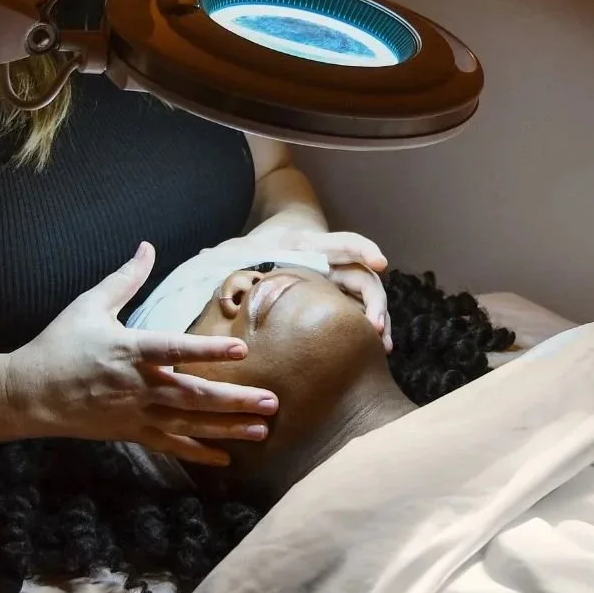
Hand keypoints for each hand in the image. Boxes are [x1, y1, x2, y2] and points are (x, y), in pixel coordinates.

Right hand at [3, 242, 278, 466]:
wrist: (29, 394)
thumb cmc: (59, 343)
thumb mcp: (90, 304)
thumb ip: (125, 278)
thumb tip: (147, 247)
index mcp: (129, 350)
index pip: (175, 349)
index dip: (208, 349)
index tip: (240, 348)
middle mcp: (137, 385)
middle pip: (193, 395)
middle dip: (235, 399)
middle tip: (272, 401)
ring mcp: (135, 413)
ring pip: (189, 423)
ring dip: (227, 427)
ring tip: (263, 429)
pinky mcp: (130, 432)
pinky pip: (170, 445)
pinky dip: (198, 452)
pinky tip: (226, 457)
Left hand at [244, 226, 392, 352]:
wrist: (271, 247)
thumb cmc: (258, 249)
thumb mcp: (246, 248)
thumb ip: (235, 253)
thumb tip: (211, 262)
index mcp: (311, 245)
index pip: (343, 243)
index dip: (363, 250)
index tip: (380, 263)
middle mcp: (333, 263)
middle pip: (363, 277)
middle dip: (374, 300)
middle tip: (375, 327)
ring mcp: (340, 281)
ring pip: (368, 298)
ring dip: (379, 320)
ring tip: (382, 347)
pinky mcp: (341, 299)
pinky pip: (361, 313)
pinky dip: (371, 329)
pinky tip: (377, 350)